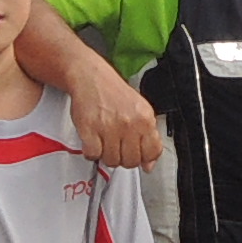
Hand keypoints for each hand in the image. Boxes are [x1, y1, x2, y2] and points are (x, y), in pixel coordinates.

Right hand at [68, 51, 163, 170]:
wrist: (90, 77)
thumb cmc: (114, 93)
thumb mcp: (140, 111)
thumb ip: (148, 138)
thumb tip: (149, 164)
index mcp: (145, 118)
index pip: (152, 152)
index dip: (143, 157)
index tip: (137, 154)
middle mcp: (129, 123)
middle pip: (131, 161)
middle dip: (124, 158)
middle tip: (118, 147)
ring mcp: (109, 127)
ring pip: (112, 161)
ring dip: (106, 155)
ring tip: (105, 141)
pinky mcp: (89, 129)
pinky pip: (93, 154)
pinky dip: (91, 151)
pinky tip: (94, 141)